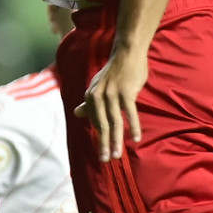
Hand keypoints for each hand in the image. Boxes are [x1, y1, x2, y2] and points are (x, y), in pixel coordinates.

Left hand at [76, 44, 147, 161]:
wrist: (127, 52)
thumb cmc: (115, 71)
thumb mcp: (98, 85)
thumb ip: (89, 101)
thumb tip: (77, 113)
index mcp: (91, 95)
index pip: (95, 121)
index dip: (100, 136)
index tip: (104, 151)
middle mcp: (99, 95)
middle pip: (102, 125)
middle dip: (103, 144)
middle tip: (105, 160)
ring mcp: (113, 94)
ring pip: (115, 122)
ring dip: (116, 141)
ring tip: (117, 155)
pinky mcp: (126, 92)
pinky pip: (130, 114)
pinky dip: (134, 127)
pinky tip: (136, 138)